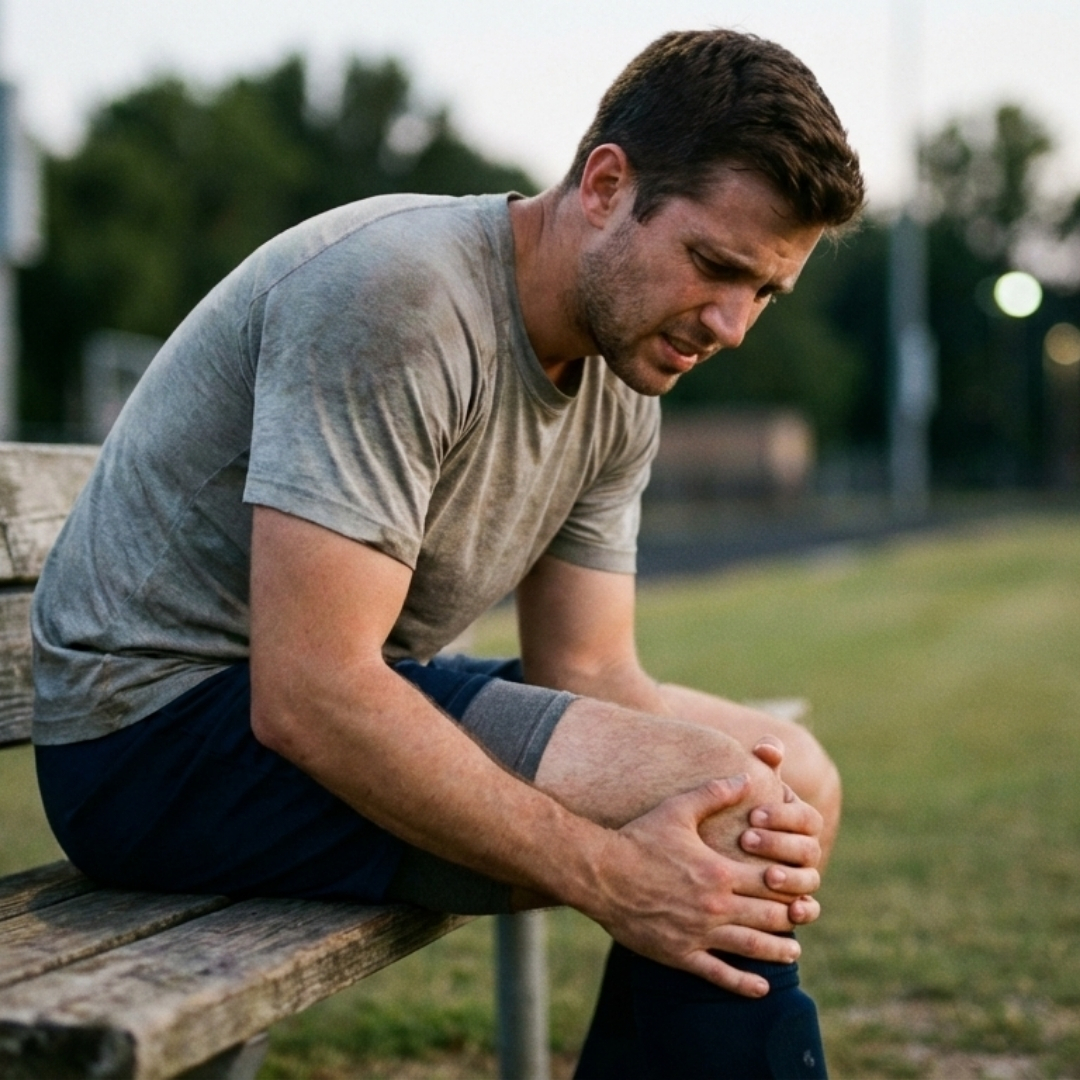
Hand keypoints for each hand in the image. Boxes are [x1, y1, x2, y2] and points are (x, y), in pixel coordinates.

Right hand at [589, 777, 801, 997]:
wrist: (600, 873)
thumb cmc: (638, 838)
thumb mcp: (677, 809)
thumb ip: (714, 794)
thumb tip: (746, 776)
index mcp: (718, 872)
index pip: (770, 882)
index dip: (791, 883)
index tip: (803, 885)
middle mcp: (714, 906)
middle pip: (768, 916)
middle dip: (792, 917)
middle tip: (806, 917)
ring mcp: (698, 933)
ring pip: (751, 947)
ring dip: (778, 950)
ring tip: (794, 951)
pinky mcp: (679, 954)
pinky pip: (718, 974)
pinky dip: (744, 984)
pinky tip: (762, 988)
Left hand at [742, 737, 823, 924]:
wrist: (714, 849)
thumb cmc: (729, 813)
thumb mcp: (743, 790)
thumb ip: (759, 765)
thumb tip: (767, 747)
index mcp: (798, 820)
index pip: (806, 818)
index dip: (784, 817)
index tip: (752, 814)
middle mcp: (803, 848)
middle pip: (808, 849)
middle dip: (780, 845)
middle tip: (747, 840)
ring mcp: (799, 877)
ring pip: (809, 880)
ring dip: (792, 878)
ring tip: (768, 876)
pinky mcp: (790, 903)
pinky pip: (808, 910)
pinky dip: (805, 910)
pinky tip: (792, 910)